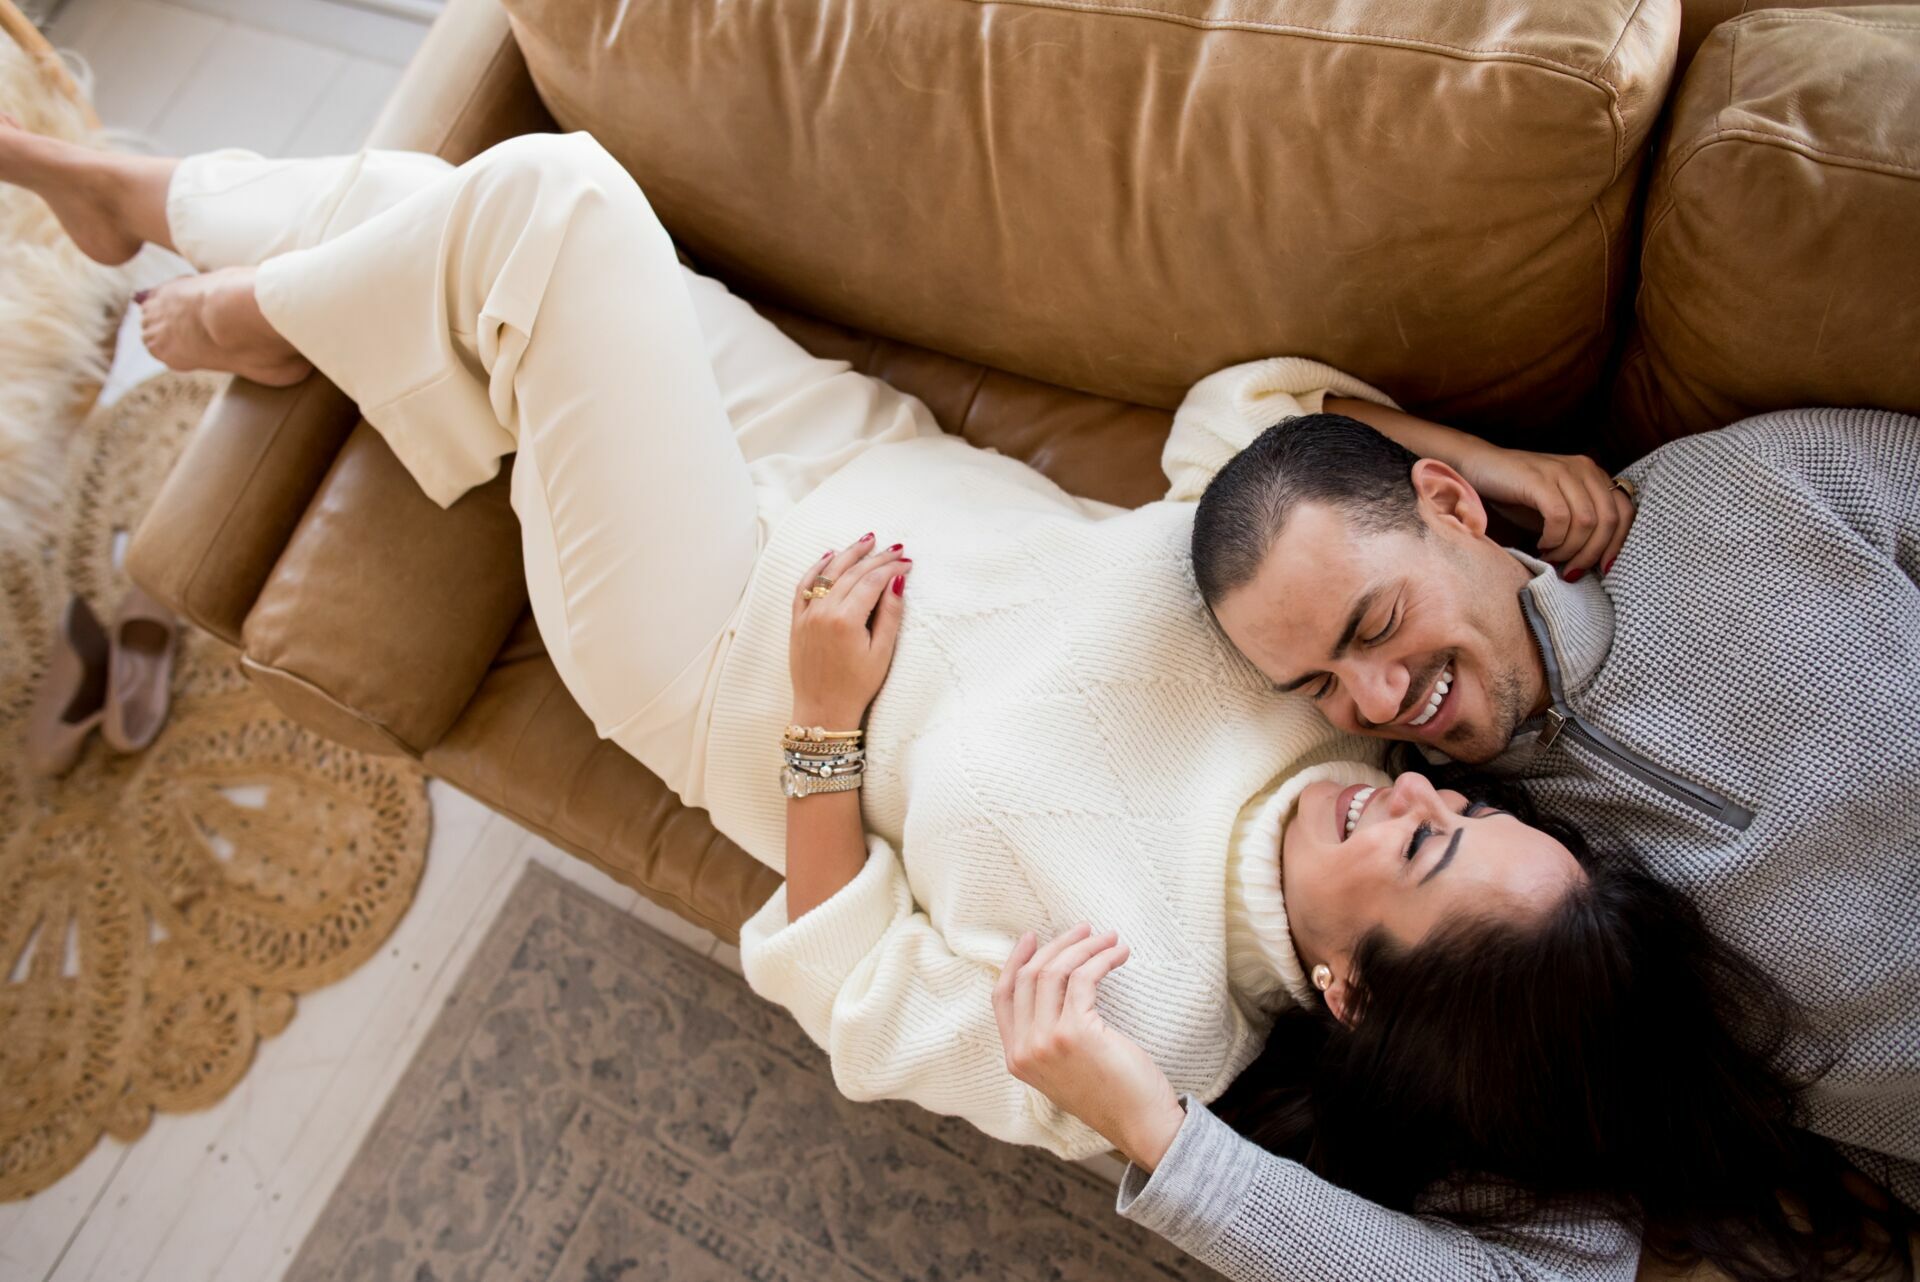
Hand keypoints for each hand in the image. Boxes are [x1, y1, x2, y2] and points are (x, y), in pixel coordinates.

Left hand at [789, 534, 911, 726]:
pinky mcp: (797, 621)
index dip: (892, 569)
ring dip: (848, 554)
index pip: (872, 581)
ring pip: (828, 573)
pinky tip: (829, 556)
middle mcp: (823, 612)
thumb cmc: (857, 687)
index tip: (907, 562)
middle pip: (852, 573)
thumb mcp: (882, 653)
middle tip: (894, 548)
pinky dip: (817, 568)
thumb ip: (890, 615)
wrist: (822, 710)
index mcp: (846, 620)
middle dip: (875, 558)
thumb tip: (898, 582)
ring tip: (866, 541)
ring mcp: (807, 615)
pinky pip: (804, 586)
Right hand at [992, 924, 1185, 1170]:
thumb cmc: (1111, 1093)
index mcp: (1017, 1058)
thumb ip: (1047, 1034)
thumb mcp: (1064, 1066)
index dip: (1014, 962)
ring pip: (1053, 972)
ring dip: (1083, 946)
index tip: (1032, 936)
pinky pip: (1082, 978)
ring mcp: (1046, 1042)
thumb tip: (1054, 980)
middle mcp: (1025, 1050)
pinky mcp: (1074, 1033)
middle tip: (1084, 928)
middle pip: (1027, 977)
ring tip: (1108, 937)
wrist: (1140, 1124)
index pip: (1001, 997)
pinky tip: (1119, 953)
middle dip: (1056, 945)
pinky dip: (1101, 958)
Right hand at [1455, 443, 1634, 578]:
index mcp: (1595, 475)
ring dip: (1569, 549)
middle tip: (1571, 571)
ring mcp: (1563, 471)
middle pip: (1608, 520)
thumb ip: (1580, 525)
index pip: (1626, 512)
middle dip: (1591, 554)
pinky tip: (1541, 544)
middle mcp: (1585, 469)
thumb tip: (1598, 561)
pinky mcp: (1540, 479)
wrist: (1481, 468)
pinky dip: (1553, 538)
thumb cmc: (1519, 495)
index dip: (1618, 544)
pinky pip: (1559, 517)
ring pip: (1586, 522)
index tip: (1602, 569)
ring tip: (1551, 557)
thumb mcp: (1558, 510)